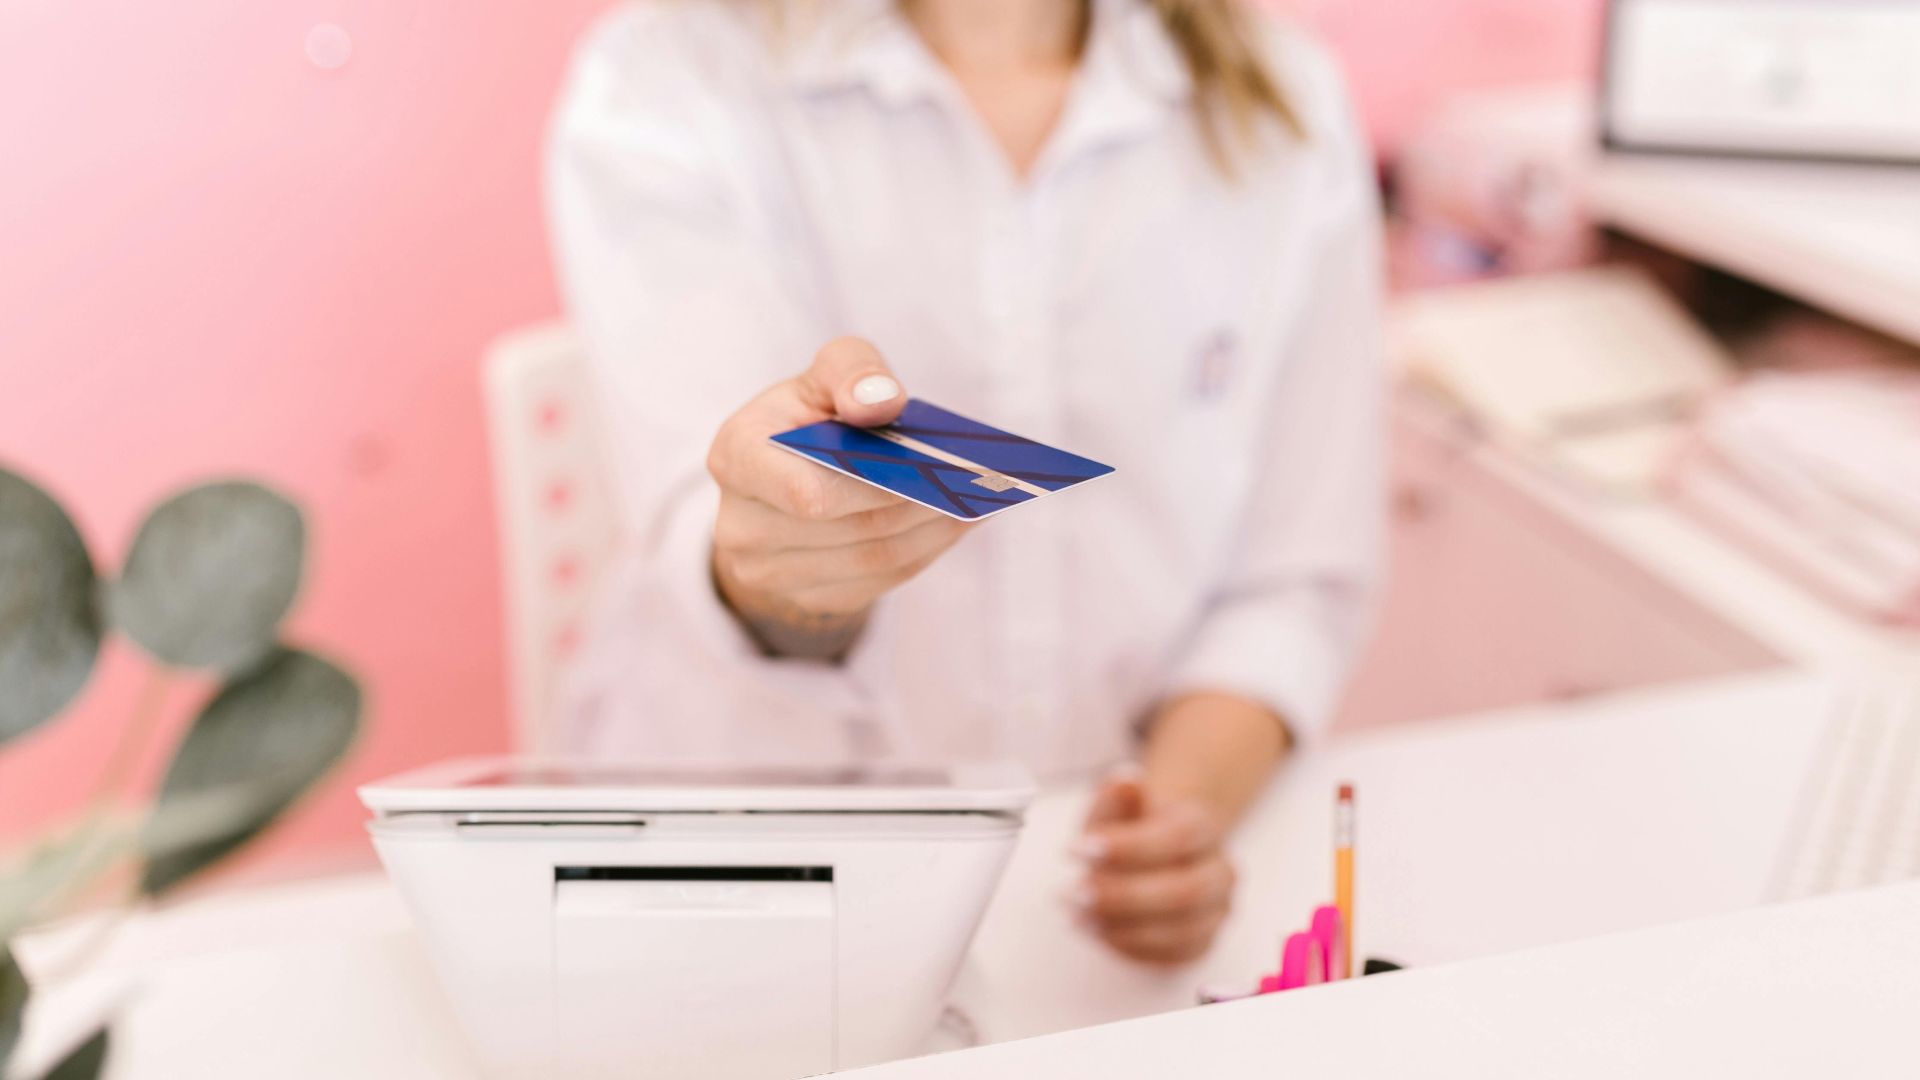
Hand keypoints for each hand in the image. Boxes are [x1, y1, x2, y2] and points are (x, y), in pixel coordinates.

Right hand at [707, 337, 968, 658]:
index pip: (807, 492)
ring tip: (976, 501)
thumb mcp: (825, 373)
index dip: (874, 483)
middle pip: (853, 526)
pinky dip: (924, 551)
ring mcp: (769, 573)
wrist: (780, 479)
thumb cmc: (806, 417)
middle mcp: (741, 527)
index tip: (928, 463)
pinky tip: (955, 524)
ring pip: (873, 559)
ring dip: (932, 532)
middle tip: (973, 483)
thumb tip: (881, 401)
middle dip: (919, 503)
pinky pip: (878, 583)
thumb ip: (853, 371)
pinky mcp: (807, 597)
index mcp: (736, 457)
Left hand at [1070, 768, 1235, 964]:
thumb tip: (1124, 782)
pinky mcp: (1203, 944)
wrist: (1161, 851)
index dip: (1127, 847)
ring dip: (1123, 928)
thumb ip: (1116, 797)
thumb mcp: (1116, 807)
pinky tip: (1100, 932)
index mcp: (1203, 827)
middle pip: (1185, 892)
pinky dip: (1131, 948)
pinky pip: (1172, 957)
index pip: (1177, 838)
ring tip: (1079, 917)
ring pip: (1181, 931)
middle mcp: (1220, 871)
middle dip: (1124, 897)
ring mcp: (1216, 912)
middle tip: (1074, 894)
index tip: (1079, 848)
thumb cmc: (1136, 829)